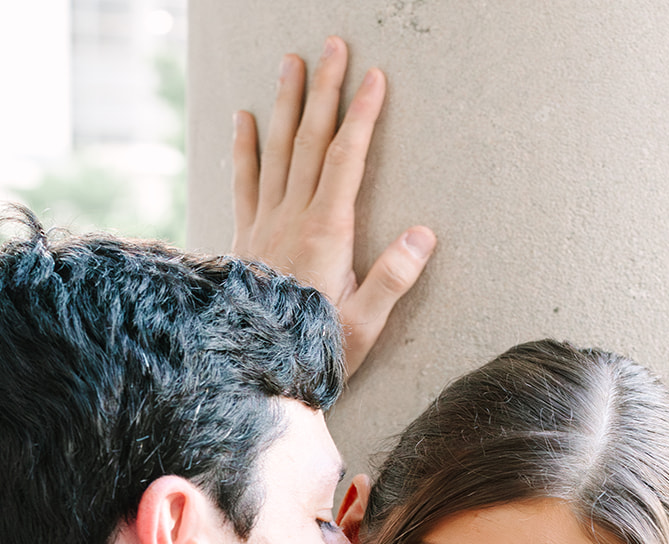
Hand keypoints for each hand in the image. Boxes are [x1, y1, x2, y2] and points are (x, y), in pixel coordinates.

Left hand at [232, 36, 435, 375]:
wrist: (253, 373)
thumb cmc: (314, 352)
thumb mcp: (364, 325)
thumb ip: (393, 279)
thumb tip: (424, 234)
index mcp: (327, 233)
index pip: (348, 159)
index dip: (362, 115)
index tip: (374, 77)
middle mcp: (292, 218)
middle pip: (312, 141)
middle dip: (325, 90)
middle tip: (334, 45)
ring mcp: (265, 224)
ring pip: (277, 151)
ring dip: (287, 104)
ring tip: (292, 62)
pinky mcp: (245, 238)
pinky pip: (244, 182)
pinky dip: (245, 147)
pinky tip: (246, 117)